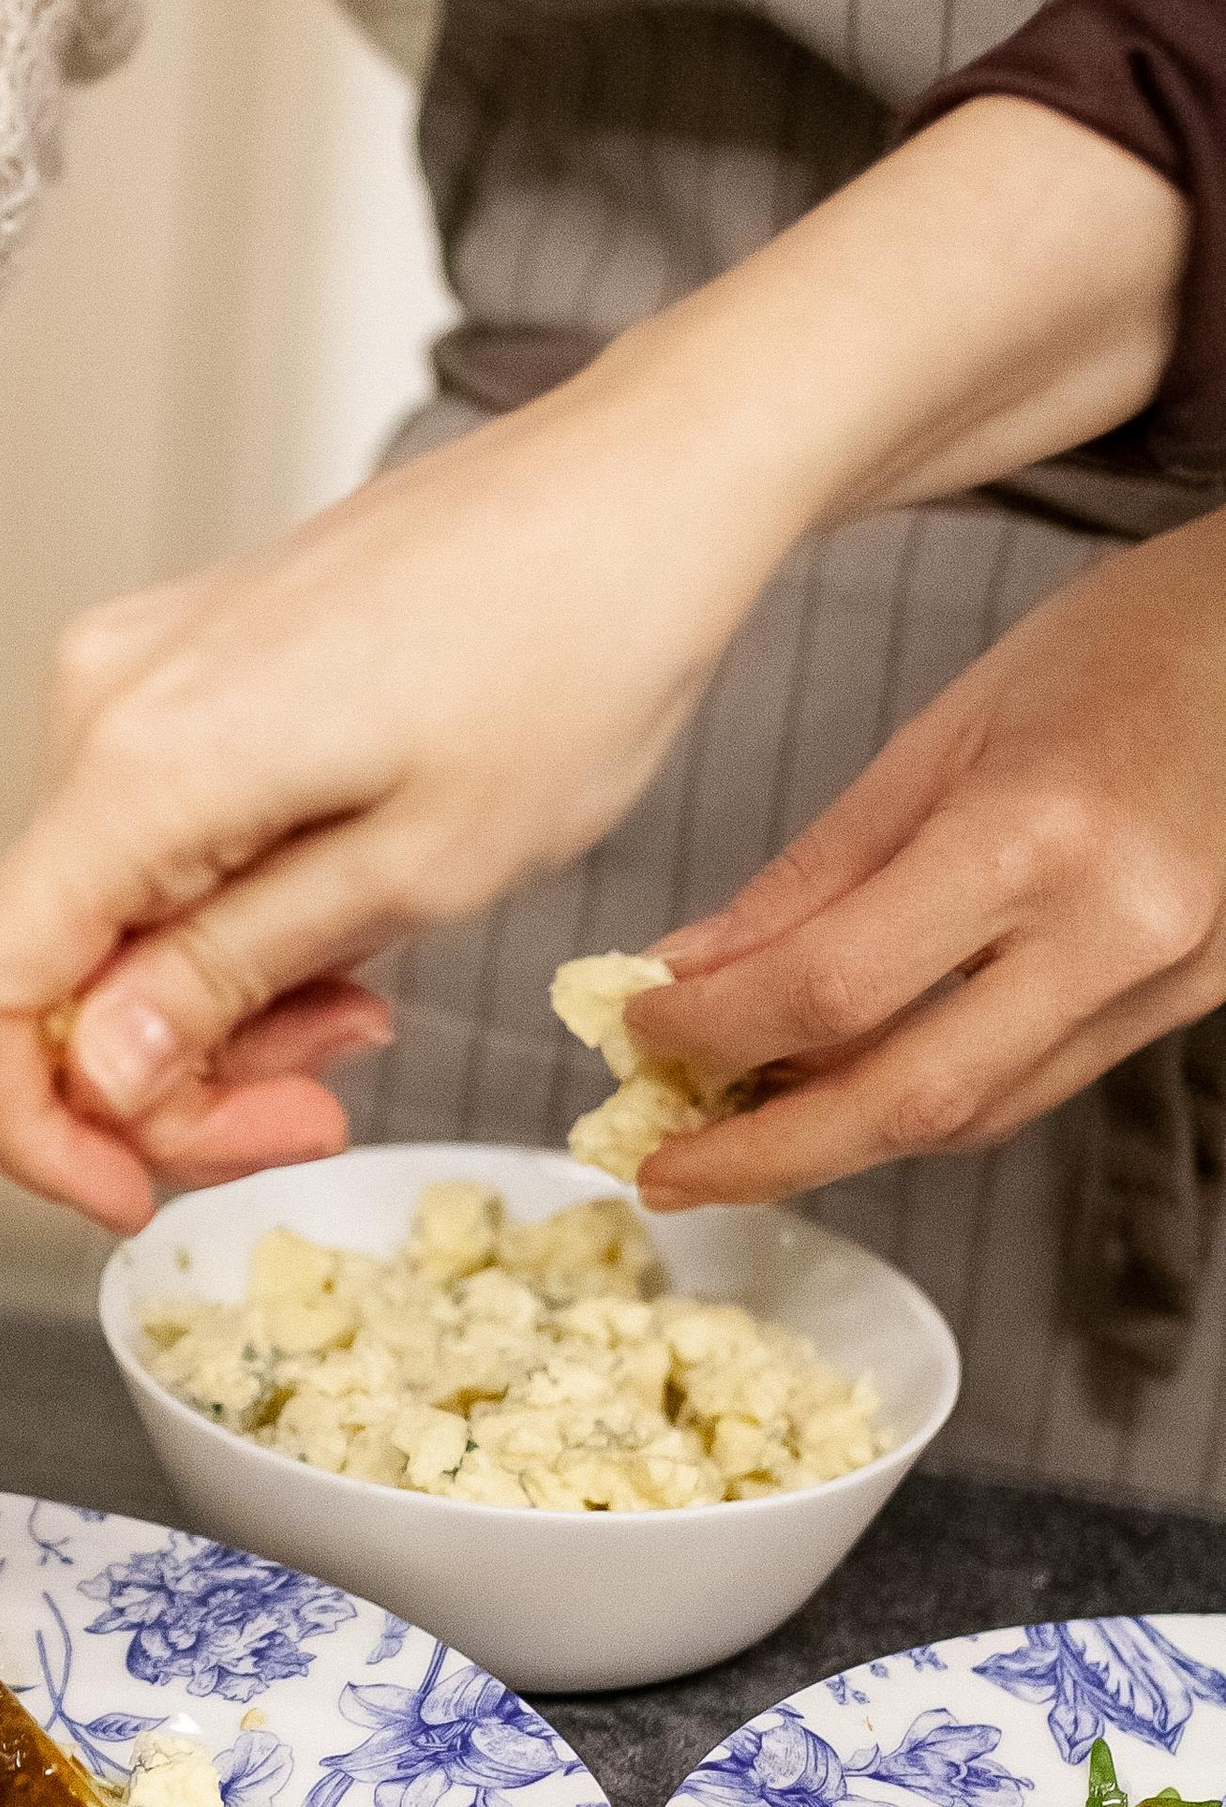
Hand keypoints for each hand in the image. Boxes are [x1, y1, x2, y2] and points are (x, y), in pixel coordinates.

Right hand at [0, 368, 801, 1227]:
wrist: (645, 485)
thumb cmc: (574, 653)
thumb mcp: (416, 874)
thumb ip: (232, 979)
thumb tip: (98, 1078)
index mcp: (139, 761)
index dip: (35, 1131)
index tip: (139, 1198)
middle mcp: (98, 703)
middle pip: (49, 965)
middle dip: (169, 1079)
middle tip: (322, 1110)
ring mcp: (136, 674)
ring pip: (107, 916)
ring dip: (216, 1009)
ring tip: (367, 1009)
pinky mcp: (186, 666)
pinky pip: (154, 844)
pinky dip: (231, 924)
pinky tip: (350, 930)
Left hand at [630, 511, 1225, 1205]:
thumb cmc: (1135, 639)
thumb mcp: (951, 725)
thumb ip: (820, 869)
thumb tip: (690, 972)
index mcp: (1040, 834)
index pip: (833, 987)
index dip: (714, 1028)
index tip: (637, 1029)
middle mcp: (1118, 928)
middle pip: (906, 1100)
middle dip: (766, 1155)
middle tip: (660, 1166)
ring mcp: (1172, 980)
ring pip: (974, 1115)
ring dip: (841, 1138)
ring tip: (735, 1127)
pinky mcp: (1196, 1002)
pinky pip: (1033, 1083)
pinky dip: (927, 1097)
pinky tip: (847, 1082)